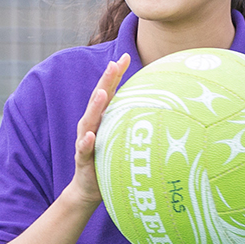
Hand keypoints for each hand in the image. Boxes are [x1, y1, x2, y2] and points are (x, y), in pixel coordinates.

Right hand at [66, 55, 129, 208]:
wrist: (89, 188)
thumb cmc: (109, 160)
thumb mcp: (122, 138)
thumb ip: (134, 123)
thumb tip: (162, 111)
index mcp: (102, 118)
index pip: (109, 91)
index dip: (115, 73)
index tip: (125, 54)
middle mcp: (91, 125)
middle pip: (98, 99)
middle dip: (105, 81)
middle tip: (113, 64)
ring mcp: (85, 140)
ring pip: (89, 121)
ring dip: (95, 106)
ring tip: (102, 93)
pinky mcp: (83, 159)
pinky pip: (84, 149)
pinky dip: (87, 142)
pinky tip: (91, 135)